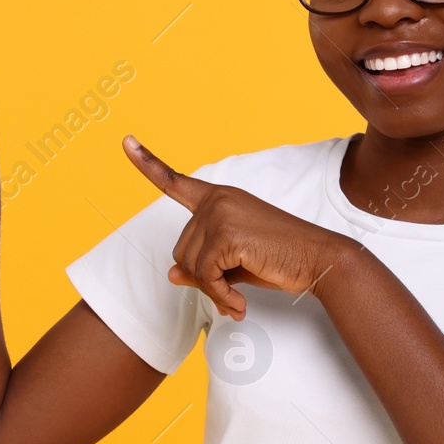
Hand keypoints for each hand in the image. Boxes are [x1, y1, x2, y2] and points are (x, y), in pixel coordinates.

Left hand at [124, 135, 347, 319]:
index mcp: (218, 197)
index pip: (175, 181)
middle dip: (203, 277)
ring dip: (213, 289)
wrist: (318, 258)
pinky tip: (239, 303)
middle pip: (181, 251)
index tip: (126, 141)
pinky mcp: (226, 234)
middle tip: (230, 291)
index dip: (147, 163)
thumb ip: (202, 263)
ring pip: (190, 266)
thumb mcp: (233, 261)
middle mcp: (216, 200)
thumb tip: (172, 274)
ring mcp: (220, 214)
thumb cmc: (278, 258)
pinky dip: (220, 295)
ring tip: (237, 297)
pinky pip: (206, 276)